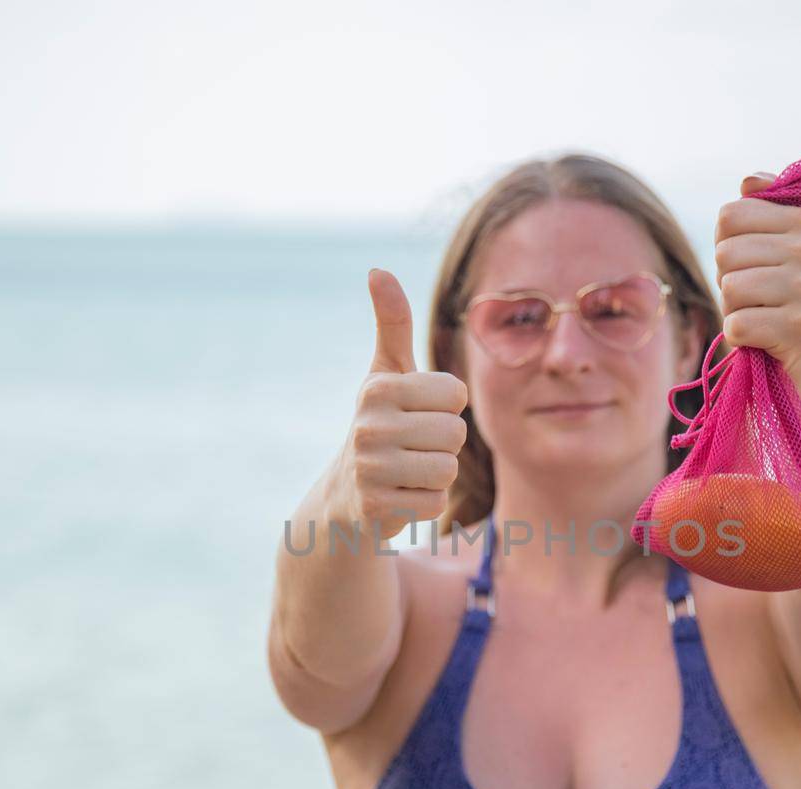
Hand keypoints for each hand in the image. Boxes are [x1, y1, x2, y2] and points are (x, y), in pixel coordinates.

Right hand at [328, 269, 469, 542]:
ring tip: (407, 471)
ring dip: (436, 475)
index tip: (416, 414)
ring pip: (448, 470)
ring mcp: (369, 470)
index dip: (446, 407)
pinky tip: (400, 497)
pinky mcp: (375, 508)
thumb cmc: (379, 423)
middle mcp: (369, 426)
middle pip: (455, 433)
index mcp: (379, 388)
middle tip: (411, 448)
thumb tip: (378, 269)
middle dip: (442, 444)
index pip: (456, 394)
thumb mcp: (386, 373)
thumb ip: (392, 323)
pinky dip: (424, 503)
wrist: (344, 497)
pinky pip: (435, 503)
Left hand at [713, 172, 800, 384]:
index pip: (729, 216)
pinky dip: (738, 336)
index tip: (751, 262)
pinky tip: (760, 337)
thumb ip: (758, 207)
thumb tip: (749, 181)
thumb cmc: (773, 295)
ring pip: (729, 288)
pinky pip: (737, 324)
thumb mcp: (768, 246)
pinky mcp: (800, 329)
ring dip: (733, 309)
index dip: (726, 244)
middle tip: (755, 296)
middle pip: (726, 253)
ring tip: (759, 314)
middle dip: (729, 280)